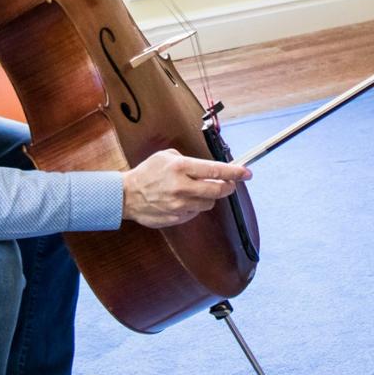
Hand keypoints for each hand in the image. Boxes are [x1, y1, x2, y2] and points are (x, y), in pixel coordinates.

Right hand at [121, 149, 250, 228]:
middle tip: (229, 184)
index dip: (235, 172)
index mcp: (181, 168)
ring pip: (208, 203)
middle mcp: (182, 187)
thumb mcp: (166, 156)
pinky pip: (195, 213)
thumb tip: (209, 168)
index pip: (215, 170)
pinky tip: (184, 200)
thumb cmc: (147, 172)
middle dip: (228, 187)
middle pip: (217, 191)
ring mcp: (179, 205)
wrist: (126, 195)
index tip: (247, 172)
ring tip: (197, 190)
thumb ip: (189, 161)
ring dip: (209, 197)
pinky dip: (195, 206)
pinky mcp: (176, 218)